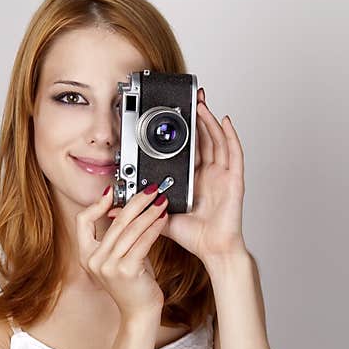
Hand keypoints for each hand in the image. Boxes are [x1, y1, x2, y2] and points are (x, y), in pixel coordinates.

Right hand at [76, 184, 168, 321]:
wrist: (139, 313)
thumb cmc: (133, 285)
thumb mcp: (119, 258)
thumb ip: (120, 237)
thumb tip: (130, 209)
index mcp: (86, 255)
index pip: (83, 221)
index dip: (96, 204)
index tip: (112, 192)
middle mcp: (94, 260)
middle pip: (114, 221)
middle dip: (135, 201)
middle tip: (150, 190)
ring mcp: (108, 266)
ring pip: (130, 229)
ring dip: (149, 212)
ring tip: (161, 202)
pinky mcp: (126, 270)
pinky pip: (142, 241)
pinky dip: (154, 227)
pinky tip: (163, 218)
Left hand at [106, 87, 246, 261]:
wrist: (213, 250)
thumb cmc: (194, 237)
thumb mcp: (158, 218)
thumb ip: (138, 210)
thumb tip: (114, 208)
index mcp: (193, 179)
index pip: (189, 147)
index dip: (183, 130)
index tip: (173, 114)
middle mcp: (209, 174)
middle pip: (204, 138)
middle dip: (197, 117)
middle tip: (188, 98)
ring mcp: (223, 175)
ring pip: (217, 140)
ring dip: (209, 120)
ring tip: (199, 103)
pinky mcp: (234, 180)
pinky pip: (234, 153)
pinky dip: (231, 135)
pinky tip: (224, 120)